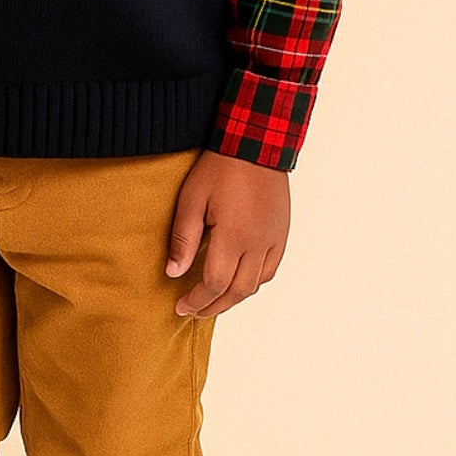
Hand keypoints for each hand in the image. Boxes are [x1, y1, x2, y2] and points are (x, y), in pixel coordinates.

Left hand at [166, 149, 290, 317]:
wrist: (255, 144)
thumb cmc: (220, 168)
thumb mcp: (192, 199)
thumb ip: (184, 238)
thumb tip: (174, 273)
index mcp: (234, 236)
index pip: (215, 284)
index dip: (197, 300)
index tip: (181, 307)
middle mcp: (258, 243)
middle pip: (237, 291)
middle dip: (213, 306)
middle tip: (194, 311)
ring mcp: (273, 239)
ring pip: (255, 284)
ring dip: (233, 297)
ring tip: (213, 300)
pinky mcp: (281, 233)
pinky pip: (270, 269)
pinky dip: (253, 282)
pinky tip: (238, 281)